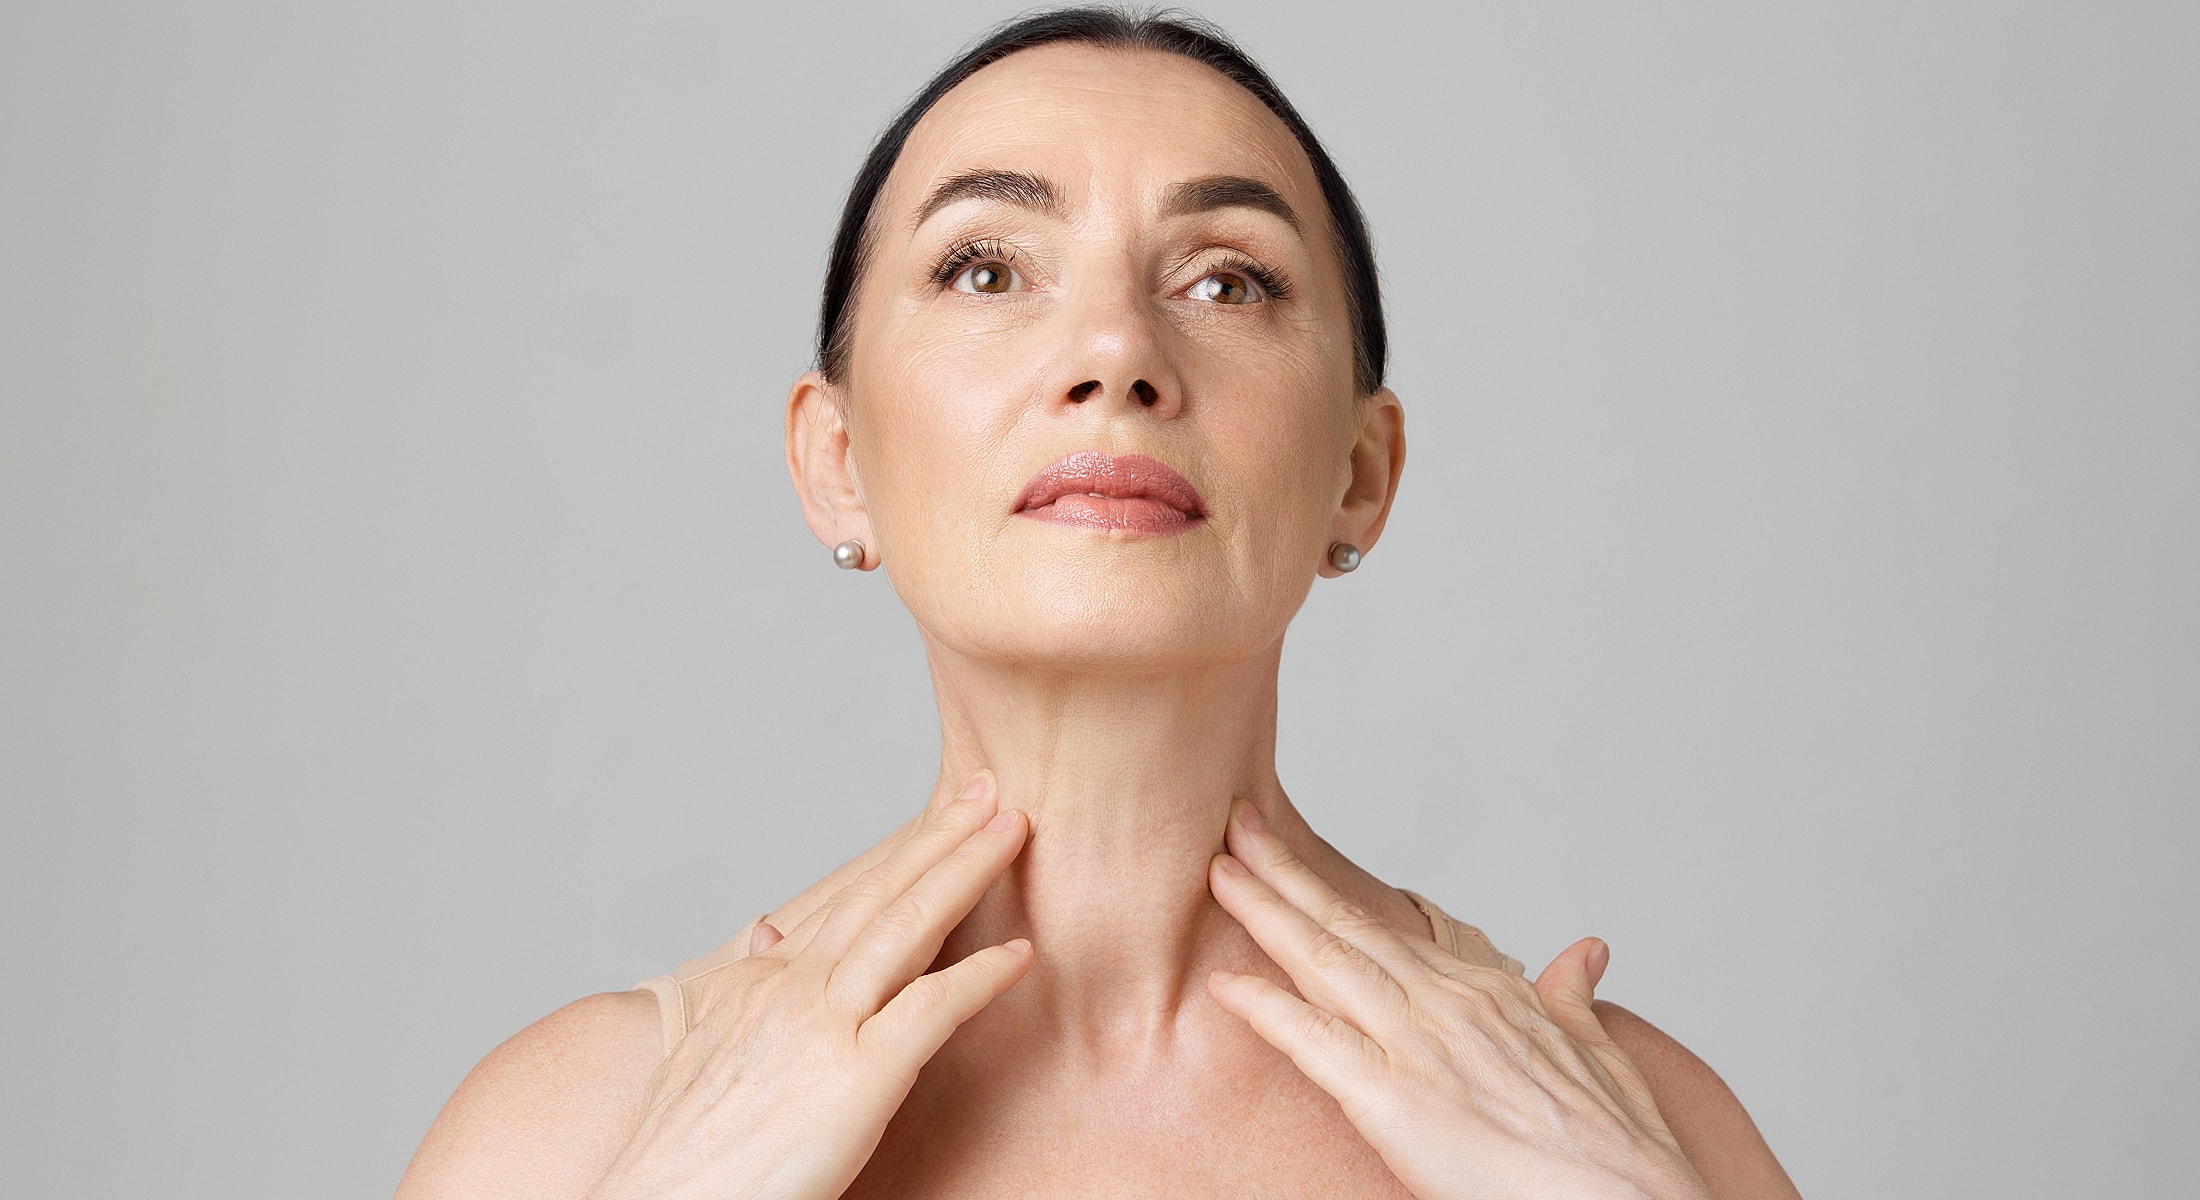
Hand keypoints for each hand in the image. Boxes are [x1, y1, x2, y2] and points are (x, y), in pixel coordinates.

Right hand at [586, 774, 1031, 1199]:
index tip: (942, 815)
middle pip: (880, 892)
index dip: (899, 854)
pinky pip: (932, 1009)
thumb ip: (744, 991)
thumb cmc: (679, 1157)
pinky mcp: (853, 1079)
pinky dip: (982, 978)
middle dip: (940, 834)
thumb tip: (769, 933)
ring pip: (908, 925)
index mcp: (755, 982)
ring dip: (967, 869)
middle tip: (989, 787)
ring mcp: (821, 1027)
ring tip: (1014, 827)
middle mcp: (786, 987)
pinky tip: (1022, 957)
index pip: (845, 899)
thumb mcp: (700, 1050)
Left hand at [1205, 801, 1709, 1199]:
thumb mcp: (1603, 1053)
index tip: (1293, 859)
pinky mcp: (1394, 1102)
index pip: (1391, 931)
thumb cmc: (1622, 1153)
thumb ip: (1574, 998)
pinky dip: (1267, 1010)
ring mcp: (1419, 1047)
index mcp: (1489, 993)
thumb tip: (1583, 951)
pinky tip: (1225, 985)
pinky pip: (1314, 1045)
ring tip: (1218, 872)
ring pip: (1324, 962)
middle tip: (1234, 825)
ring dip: (1265, 912)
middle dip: (1283, 873)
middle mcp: (1448, 1004)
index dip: (1336, 895)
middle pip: (1347, 926)